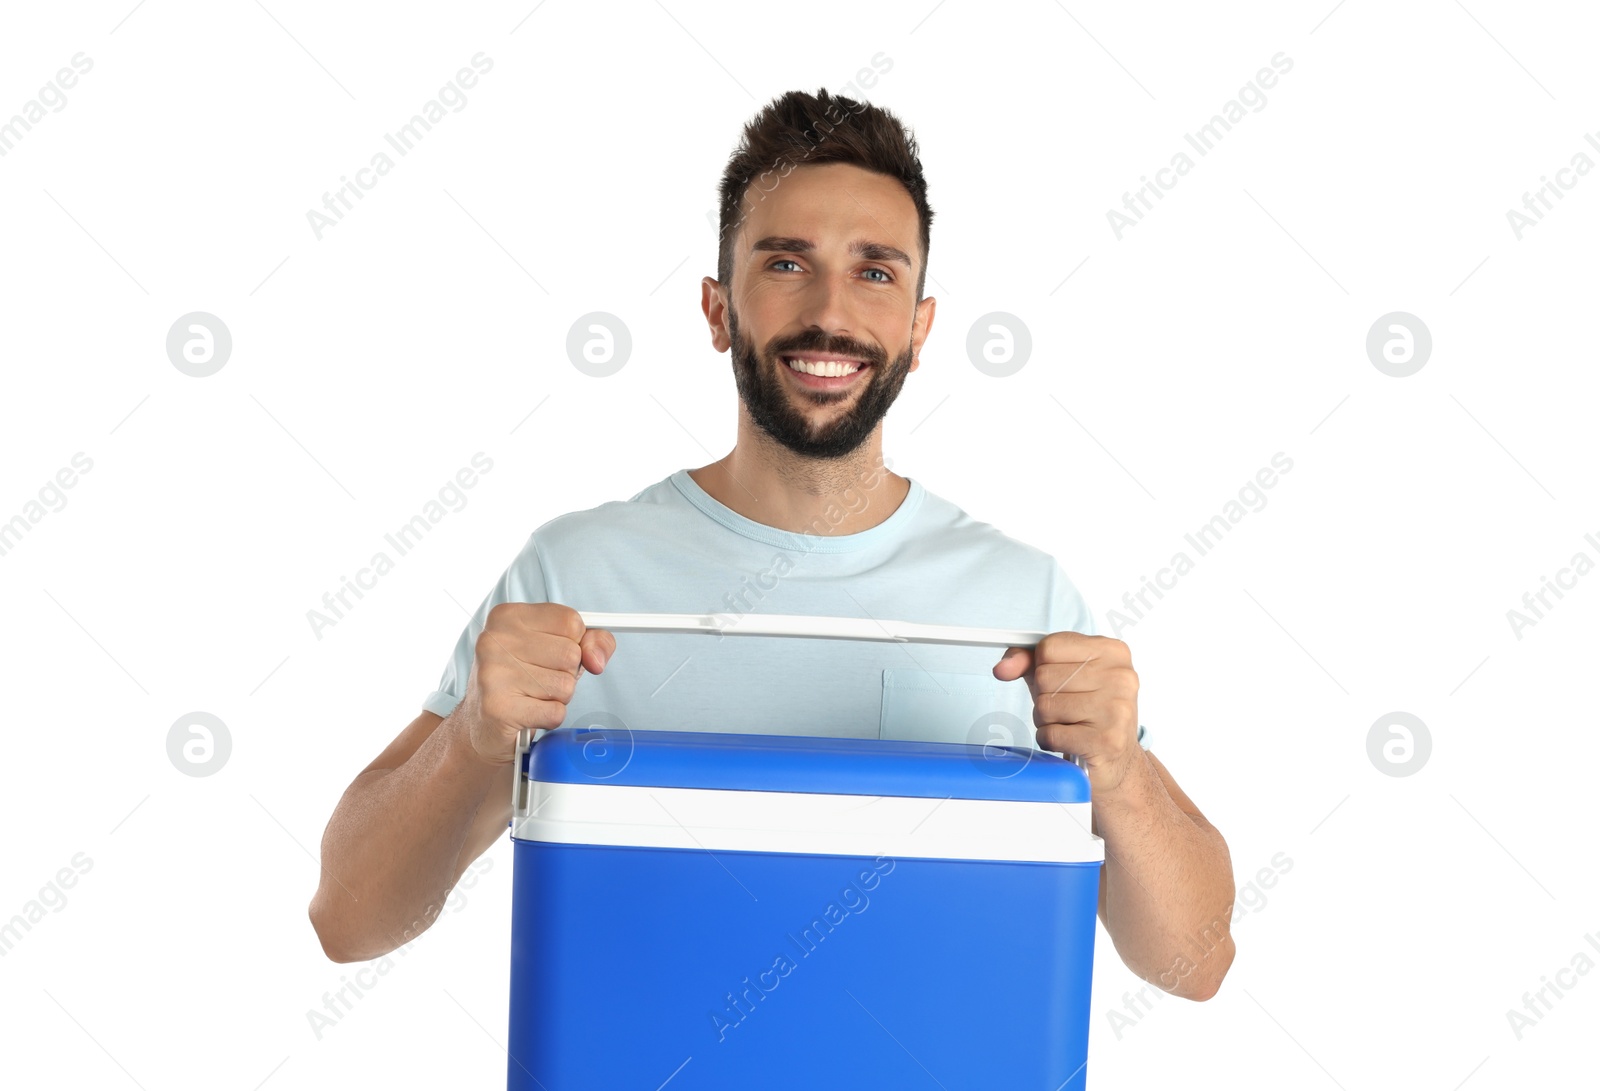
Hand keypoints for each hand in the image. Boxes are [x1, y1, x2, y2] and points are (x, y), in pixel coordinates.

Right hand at [452, 602, 615, 764]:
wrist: (481, 724)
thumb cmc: (523, 679)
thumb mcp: (556, 647)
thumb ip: (591, 641)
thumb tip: (596, 659)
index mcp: (507, 616)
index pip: (571, 621)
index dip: (574, 642)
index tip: (553, 653)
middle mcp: (494, 640)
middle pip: (571, 654)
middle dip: (566, 673)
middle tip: (539, 679)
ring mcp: (493, 674)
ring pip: (566, 686)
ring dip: (557, 697)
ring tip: (532, 696)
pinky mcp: (498, 708)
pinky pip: (556, 712)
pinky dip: (550, 717)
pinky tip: (529, 713)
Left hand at [992, 632, 1141, 797]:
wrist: (1117, 760)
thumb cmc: (1085, 712)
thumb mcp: (1059, 676)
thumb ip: (1028, 661)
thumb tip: (1002, 668)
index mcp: (1112, 651)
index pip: (1049, 647)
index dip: (1041, 667)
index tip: (1059, 680)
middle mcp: (1120, 676)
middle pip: (1044, 677)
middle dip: (1044, 697)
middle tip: (1068, 709)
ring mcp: (1116, 708)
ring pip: (1045, 706)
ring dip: (1047, 721)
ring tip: (1070, 725)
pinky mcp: (1106, 740)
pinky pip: (1050, 734)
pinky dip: (1050, 740)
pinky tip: (1070, 741)